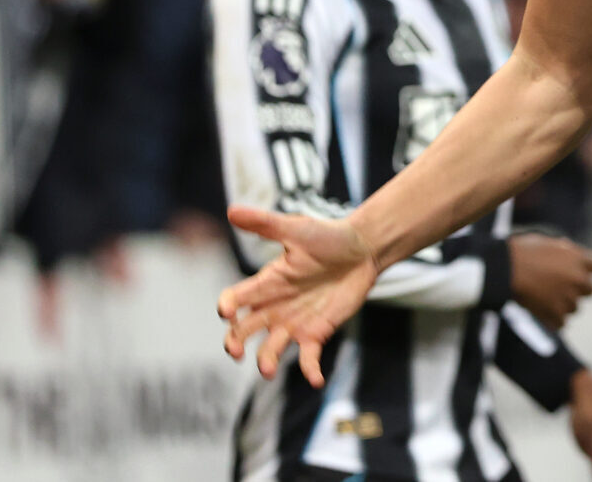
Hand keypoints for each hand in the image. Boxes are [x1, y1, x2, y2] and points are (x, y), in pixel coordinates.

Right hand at [219, 205, 380, 385]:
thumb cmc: (329, 237)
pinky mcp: (316, 332)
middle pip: (245, 329)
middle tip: (236, 351)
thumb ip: (266, 224)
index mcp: (267, 282)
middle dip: (235, 341)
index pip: (237, 298)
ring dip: (266, 361)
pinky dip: (310, 371)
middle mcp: (275, 306)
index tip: (227, 311)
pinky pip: (309, 358)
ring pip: (270, 348)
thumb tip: (232, 210)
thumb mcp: (298, 229)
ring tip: (268, 370)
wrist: (364, 250)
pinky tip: (316, 380)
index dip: (228, 306)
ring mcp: (294, 321)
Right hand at [510, 232, 591, 328]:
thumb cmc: (522, 252)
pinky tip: (540, 310)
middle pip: (591, 289)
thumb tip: (569, 250)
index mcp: (579, 259)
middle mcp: (579, 279)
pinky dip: (552, 318)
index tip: (580, 269)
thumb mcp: (547, 242)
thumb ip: (564, 250)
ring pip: (575, 307)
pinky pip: (561, 322)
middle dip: (580, 288)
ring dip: (564, 304)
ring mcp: (569, 299)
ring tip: (544, 297)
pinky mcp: (556, 315)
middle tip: (564, 287)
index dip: (588, 267)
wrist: (504, 270)